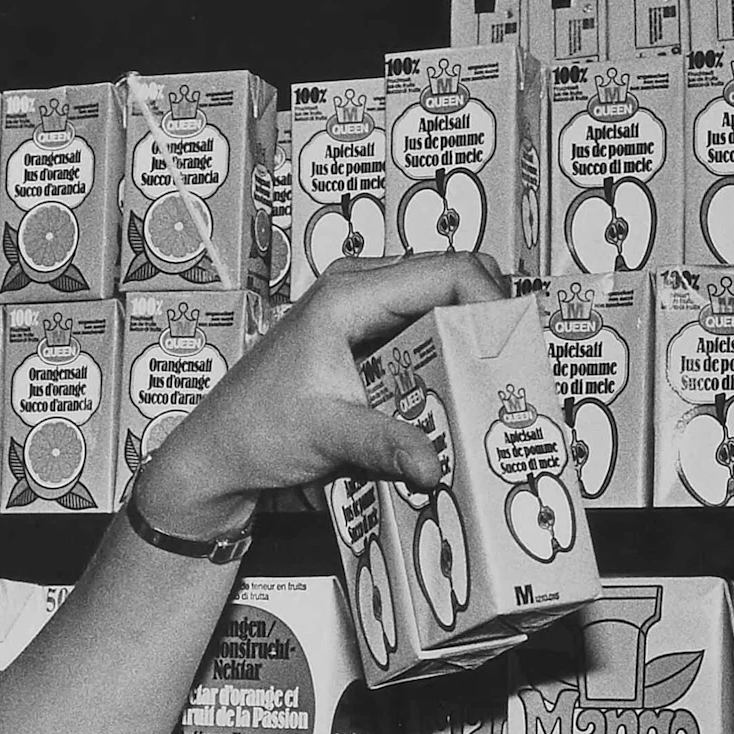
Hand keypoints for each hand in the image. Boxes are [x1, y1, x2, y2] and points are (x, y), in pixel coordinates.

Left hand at [134, 253, 507, 538]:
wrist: (219, 452)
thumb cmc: (254, 430)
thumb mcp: (327, 435)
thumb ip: (384, 444)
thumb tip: (435, 463)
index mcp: (349, 294)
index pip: (449, 270)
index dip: (492, 302)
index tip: (514, 348)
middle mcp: (359, 291)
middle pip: (454, 284)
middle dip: (488, 325)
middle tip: (512, 374)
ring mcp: (364, 313)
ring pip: (443, 311)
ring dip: (470, 347)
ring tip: (490, 390)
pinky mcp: (367, 341)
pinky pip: (425, 337)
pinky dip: (448, 364)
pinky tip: (456, 399)